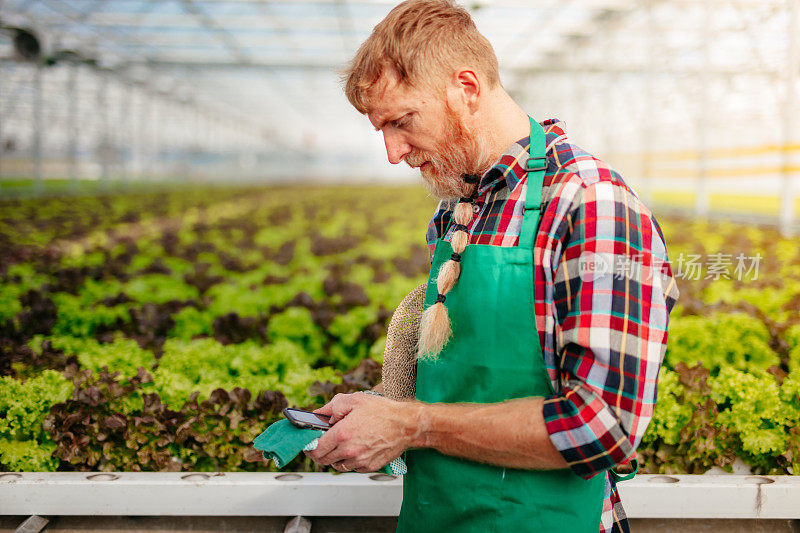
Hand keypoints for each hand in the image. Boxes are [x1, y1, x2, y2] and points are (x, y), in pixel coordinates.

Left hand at [304, 392, 420, 472]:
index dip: (309, 447)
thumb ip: (332, 407)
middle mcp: (349, 450)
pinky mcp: (369, 467)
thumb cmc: (383, 411)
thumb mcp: (354, 400)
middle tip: (323, 445)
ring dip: (336, 458)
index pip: (316, 449)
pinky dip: (351, 461)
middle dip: (320, 453)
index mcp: (342, 433)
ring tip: (342, 445)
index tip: (309, 445)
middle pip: (324, 460)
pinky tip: (356, 449)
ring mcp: (360, 461)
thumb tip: (319, 414)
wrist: (406, 425)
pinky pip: (353, 468)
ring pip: (338, 465)